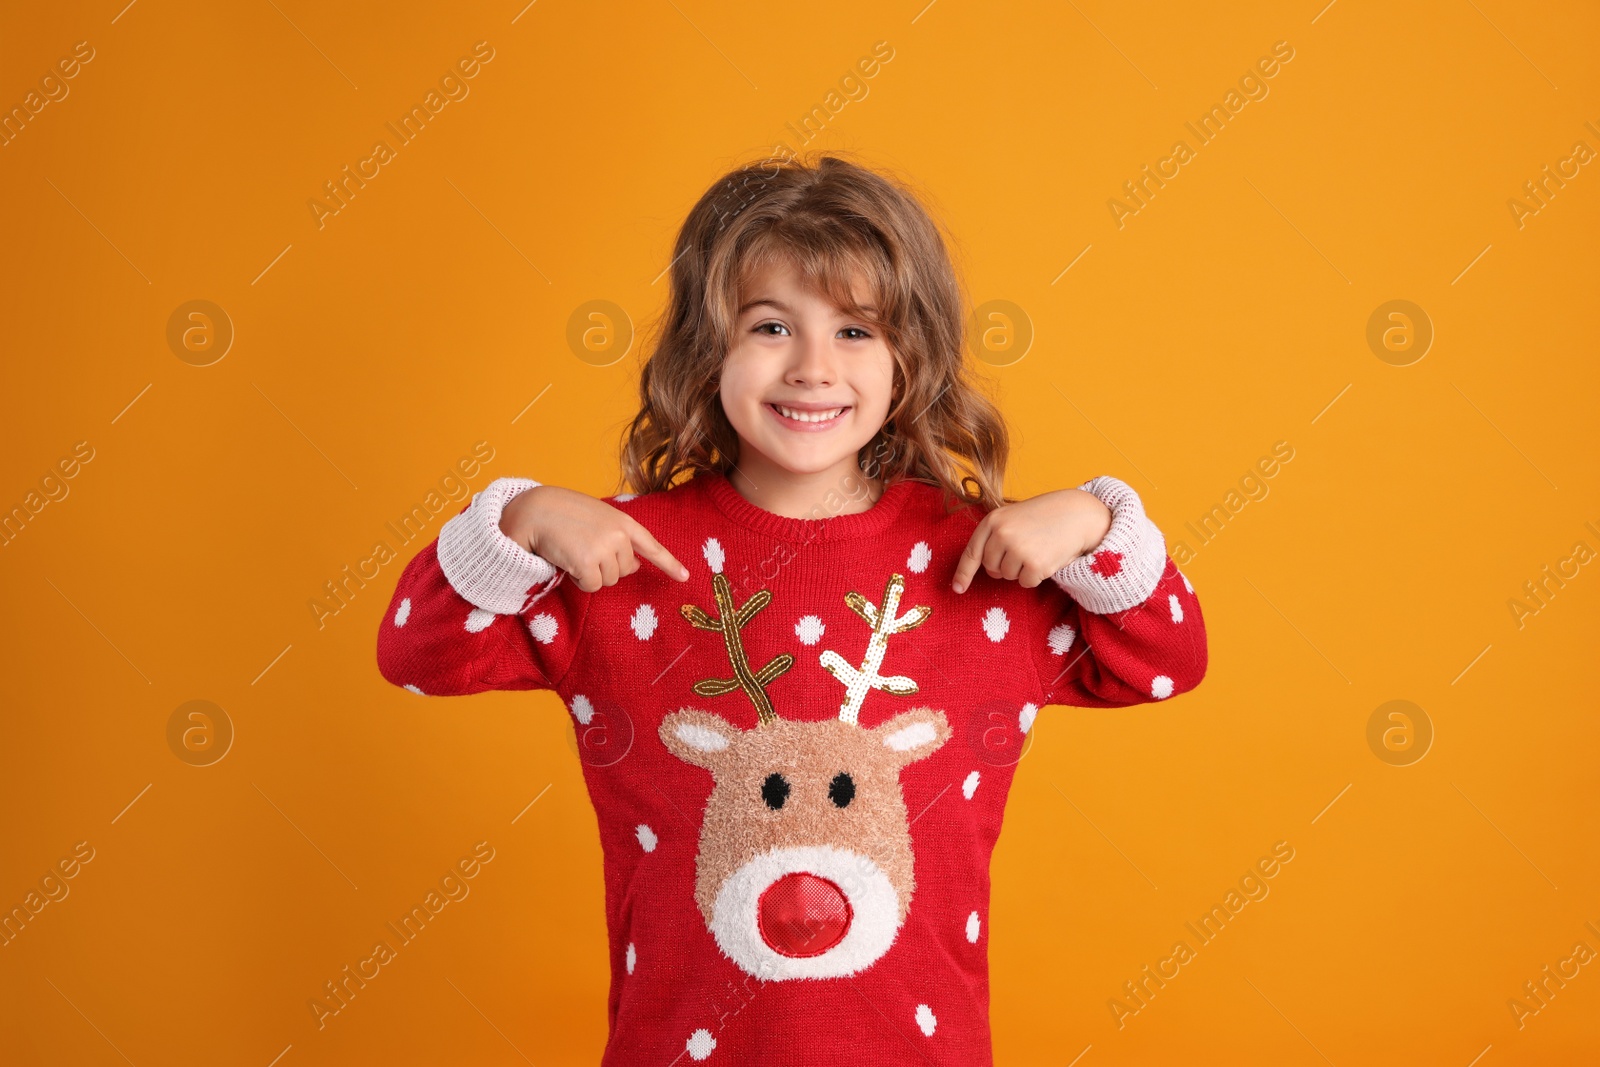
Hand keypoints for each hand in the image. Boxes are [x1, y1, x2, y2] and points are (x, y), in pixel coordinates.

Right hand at [499, 485, 688, 592]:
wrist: (534, 509)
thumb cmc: (563, 513)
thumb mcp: (597, 519)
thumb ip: (618, 538)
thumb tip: (635, 567)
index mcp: (623, 522)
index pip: (652, 546)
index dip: (669, 564)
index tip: (685, 578)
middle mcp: (619, 534)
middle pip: (624, 571)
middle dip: (605, 567)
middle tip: (583, 550)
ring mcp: (605, 548)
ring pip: (608, 581)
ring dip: (590, 574)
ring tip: (573, 552)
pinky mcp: (588, 562)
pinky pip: (591, 586)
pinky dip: (578, 580)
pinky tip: (567, 561)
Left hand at [951, 488, 1111, 593]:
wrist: (1077, 513)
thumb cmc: (1044, 516)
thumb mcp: (1013, 517)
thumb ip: (995, 536)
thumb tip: (984, 568)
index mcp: (993, 520)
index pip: (972, 552)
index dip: (963, 573)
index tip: (957, 589)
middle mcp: (1002, 534)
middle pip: (991, 568)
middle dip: (1004, 565)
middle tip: (1025, 549)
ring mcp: (1018, 550)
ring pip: (1008, 576)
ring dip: (1021, 570)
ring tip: (1037, 549)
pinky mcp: (1034, 565)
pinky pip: (1025, 583)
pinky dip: (1035, 576)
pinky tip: (1046, 558)